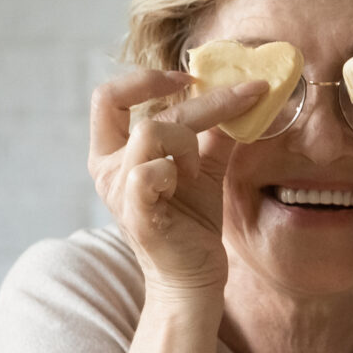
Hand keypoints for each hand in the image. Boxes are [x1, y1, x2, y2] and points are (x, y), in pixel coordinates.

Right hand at [87, 68, 257, 298]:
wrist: (194, 274)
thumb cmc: (192, 220)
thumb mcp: (204, 166)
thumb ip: (214, 132)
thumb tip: (244, 97)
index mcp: (116, 152)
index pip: (109, 97)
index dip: (145, 79)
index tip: (188, 77)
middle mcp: (108, 168)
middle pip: (146, 111)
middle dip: (202, 102)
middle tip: (244, 96)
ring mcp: (119, 191)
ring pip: (150, 132)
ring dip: (188, 143)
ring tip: (197, 171)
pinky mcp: (137, 215)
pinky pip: (149, 173)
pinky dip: (174, 170)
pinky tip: (186, 184)